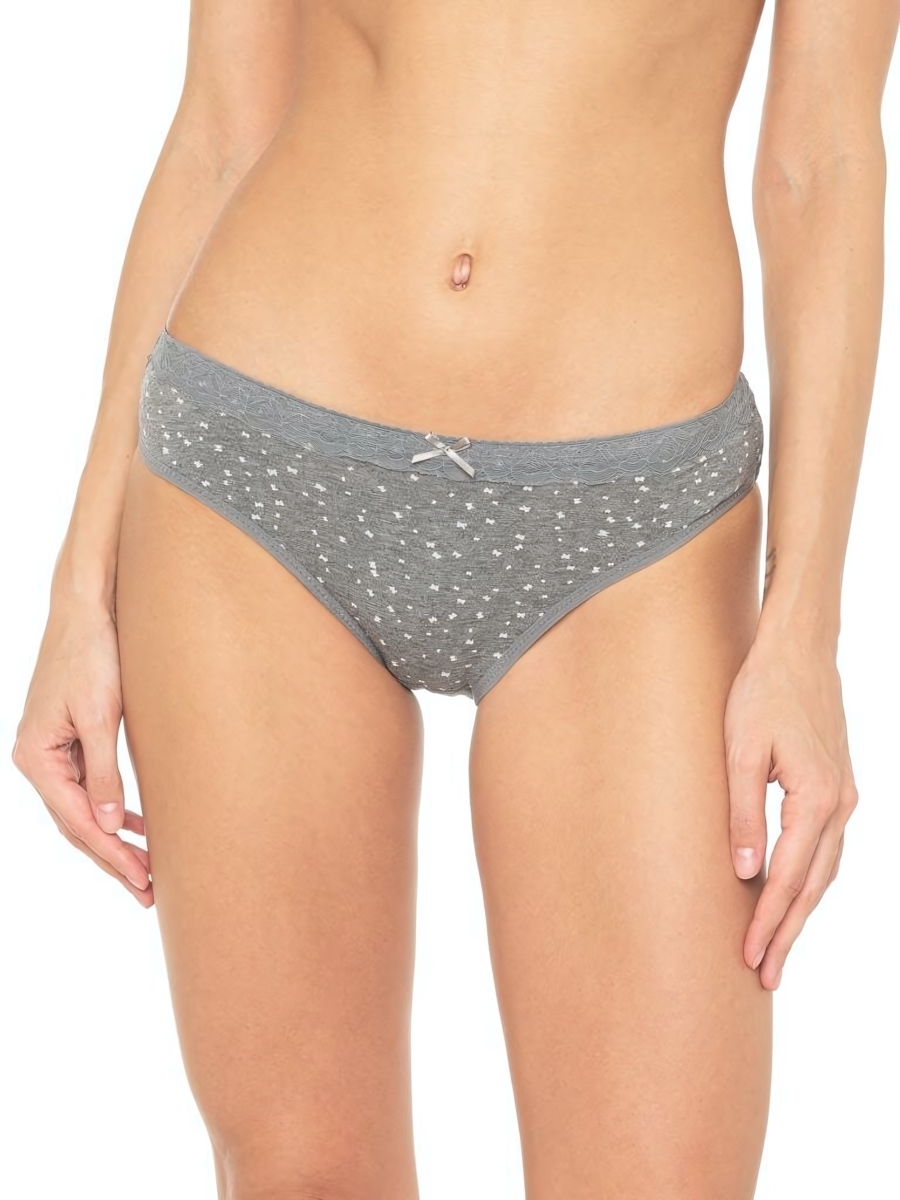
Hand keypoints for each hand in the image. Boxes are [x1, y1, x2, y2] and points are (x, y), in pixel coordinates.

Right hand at [12, 600, 153, 906]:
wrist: (86, 610)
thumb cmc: (92, 656)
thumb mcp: (101, 717)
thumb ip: (104, 773)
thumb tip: (110, 826)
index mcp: (36, 757)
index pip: (78, 821)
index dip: (112, 855)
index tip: (143, 880)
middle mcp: (37, 759)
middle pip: (77, 825)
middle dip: (113, 859)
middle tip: (148, 891)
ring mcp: (50, 751)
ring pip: (82, 811)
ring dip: (113, 841)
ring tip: (145, 871)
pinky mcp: (68, 741)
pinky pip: (87, 789)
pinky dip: (111, 811)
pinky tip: (136, 826)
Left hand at [723, 631, 856, 989]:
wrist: (799, 651)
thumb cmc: (763, 693)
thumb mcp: (739, 749)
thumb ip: (741, 812)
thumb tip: (743, 872)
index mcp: (816, 798)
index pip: (788, 877)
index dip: (768, 921)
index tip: (749, 957)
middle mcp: (840, 805)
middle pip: (813, 886)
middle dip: (788, 933)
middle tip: (764, 977)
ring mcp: (845, 798)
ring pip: (824, 872)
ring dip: (799, 912)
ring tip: (776, 951)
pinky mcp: (838, 789)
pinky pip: (826, 850)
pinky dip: (809, 881)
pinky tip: (791, 898)